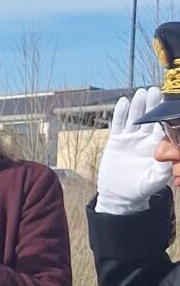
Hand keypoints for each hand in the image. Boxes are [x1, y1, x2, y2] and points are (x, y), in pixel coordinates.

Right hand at [97, 86, 173, 213]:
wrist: (119, 194)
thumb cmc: (140, 189)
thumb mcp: (152, 182)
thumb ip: (160, 172)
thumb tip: (166, 160)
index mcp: (157, 148)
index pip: (163, 128)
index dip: (165, 117)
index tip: (169, 105)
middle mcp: (145, 140)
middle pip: (150, 119)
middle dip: (153, 105)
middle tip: (156, 91)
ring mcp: (131, 139)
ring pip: (134, 118)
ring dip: (138, 106)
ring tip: (141, 93)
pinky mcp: (116, 140)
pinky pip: (118, 124)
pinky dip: (120, 113)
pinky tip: (123, 102)